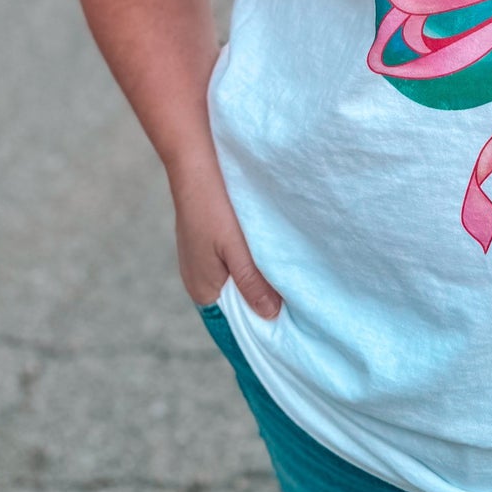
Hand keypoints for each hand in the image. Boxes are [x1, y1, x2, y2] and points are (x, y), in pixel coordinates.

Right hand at [171, 157, 281, 318]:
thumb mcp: (236, 250)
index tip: (288, 324)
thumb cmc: (212, 209)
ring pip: (236, 281)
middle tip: (297, 301)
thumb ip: (252, 284)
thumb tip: (271, 315)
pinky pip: (232, 265)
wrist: (194, 167)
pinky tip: (267, 255)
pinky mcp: (207, 245)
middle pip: (237, 302)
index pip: (233, 322)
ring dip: (258, 280)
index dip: (259, 323)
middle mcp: (199, 282)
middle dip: (262, 300)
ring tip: (288, 281)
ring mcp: (201, 263)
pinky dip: (249, 264)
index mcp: (202, 291)